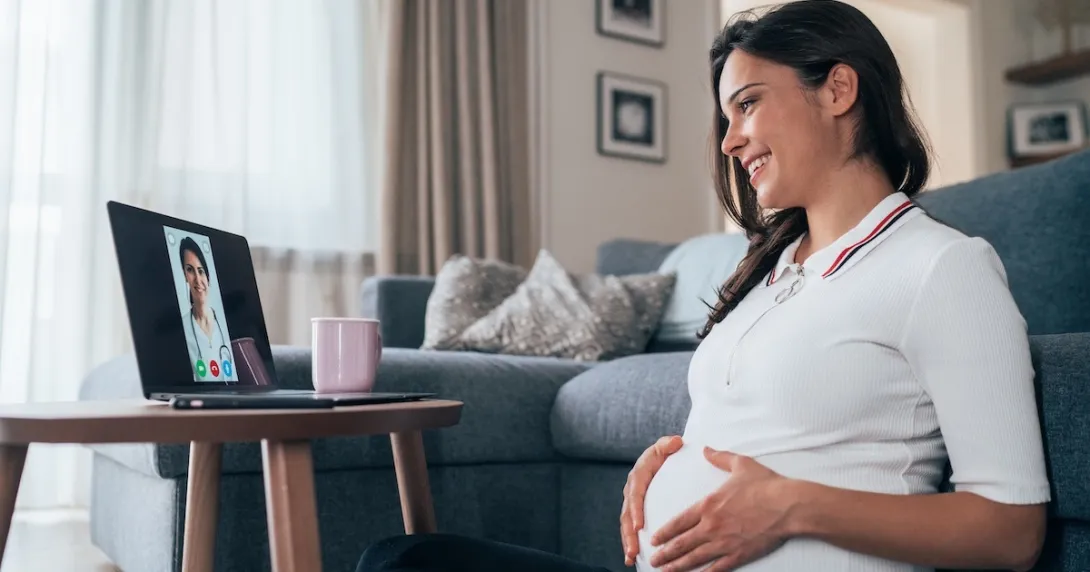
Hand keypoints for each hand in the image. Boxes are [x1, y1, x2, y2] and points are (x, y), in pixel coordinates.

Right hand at [621, 435, 684, 566]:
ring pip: (626, 524)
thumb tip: (676, 442)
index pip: (635, 493)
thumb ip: (669, 444)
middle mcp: (632, 490)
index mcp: (638, 475)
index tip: (639, 525)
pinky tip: (632, 559)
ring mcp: (632, 502)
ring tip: (630, 557)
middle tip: (633, 550)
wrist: (662, 456)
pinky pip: (631, 528)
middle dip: (628, 534)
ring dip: (627, 542)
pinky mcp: (636, 511)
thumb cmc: (665, 452)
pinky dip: (631, 543)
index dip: (635, 510)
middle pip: (626, 514)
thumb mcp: (666, 446)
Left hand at [648, 447, 793, 571]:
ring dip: (678, 566)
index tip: (654, 539)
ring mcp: (724, 542)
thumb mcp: (740, 464)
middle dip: (665, 554)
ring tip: (665, 571)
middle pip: (681, 543)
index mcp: (709, 505)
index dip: (664, 532)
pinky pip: (717, 568)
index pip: (679, 522)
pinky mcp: (739, 554)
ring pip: (694, 558)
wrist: (788, 505)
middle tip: (653, 560)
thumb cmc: (766, 484)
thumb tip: (706, 449)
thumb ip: (720, 457)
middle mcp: (712, 526)